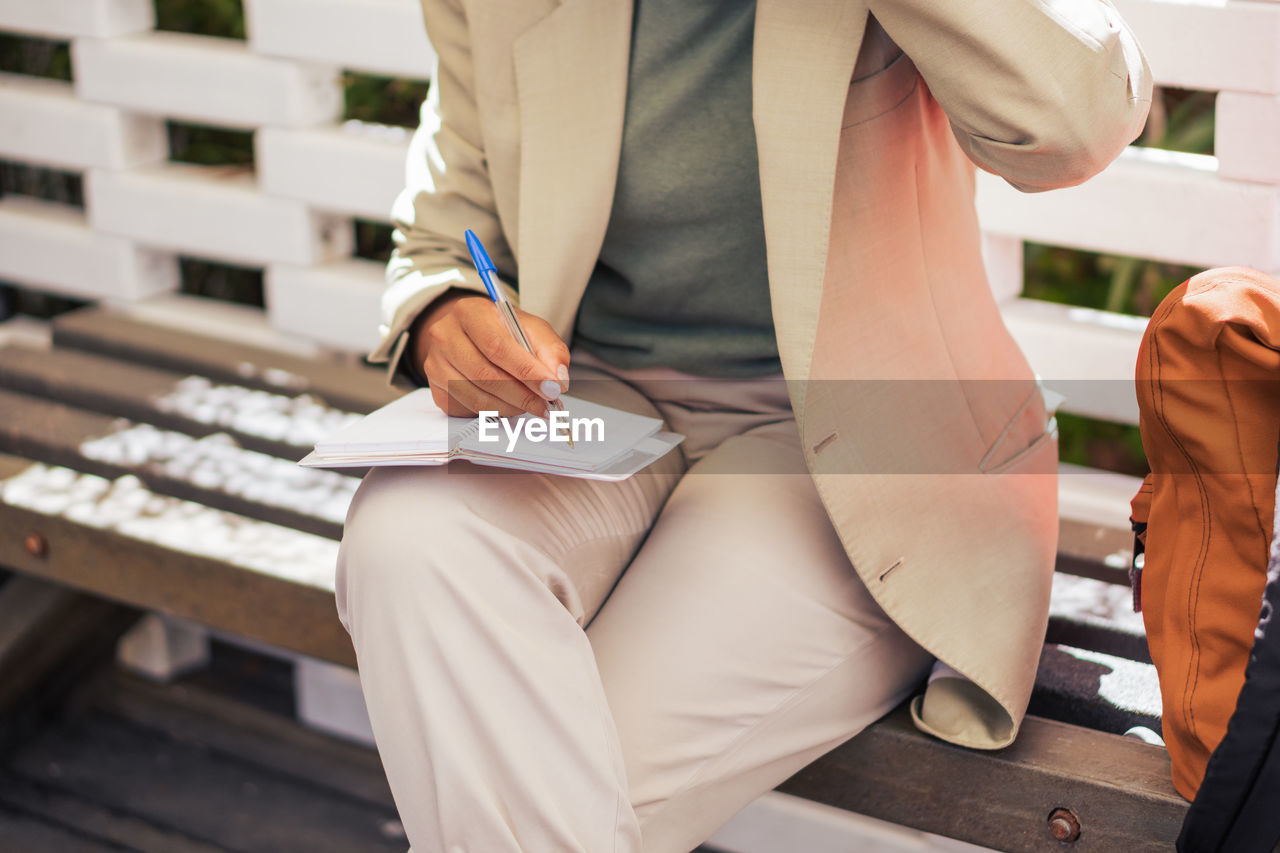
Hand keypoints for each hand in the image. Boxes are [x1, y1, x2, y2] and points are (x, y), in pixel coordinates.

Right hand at [409, 290, 569, 417]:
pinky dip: (496, 413)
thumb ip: (550, 350)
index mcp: (469, 312)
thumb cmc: (502, 331)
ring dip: (511, 407)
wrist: (470, 336)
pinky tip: (511, 406)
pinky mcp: (437, 390)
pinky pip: (469, 409)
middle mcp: (445, 336)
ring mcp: (436, 365)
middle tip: (546, 405)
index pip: (498, 346)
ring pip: (477, 397)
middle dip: (523, 394)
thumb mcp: (530, 329)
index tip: (551, 388)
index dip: (527, 371)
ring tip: (533, 406)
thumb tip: (558, 379)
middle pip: (485, 374)